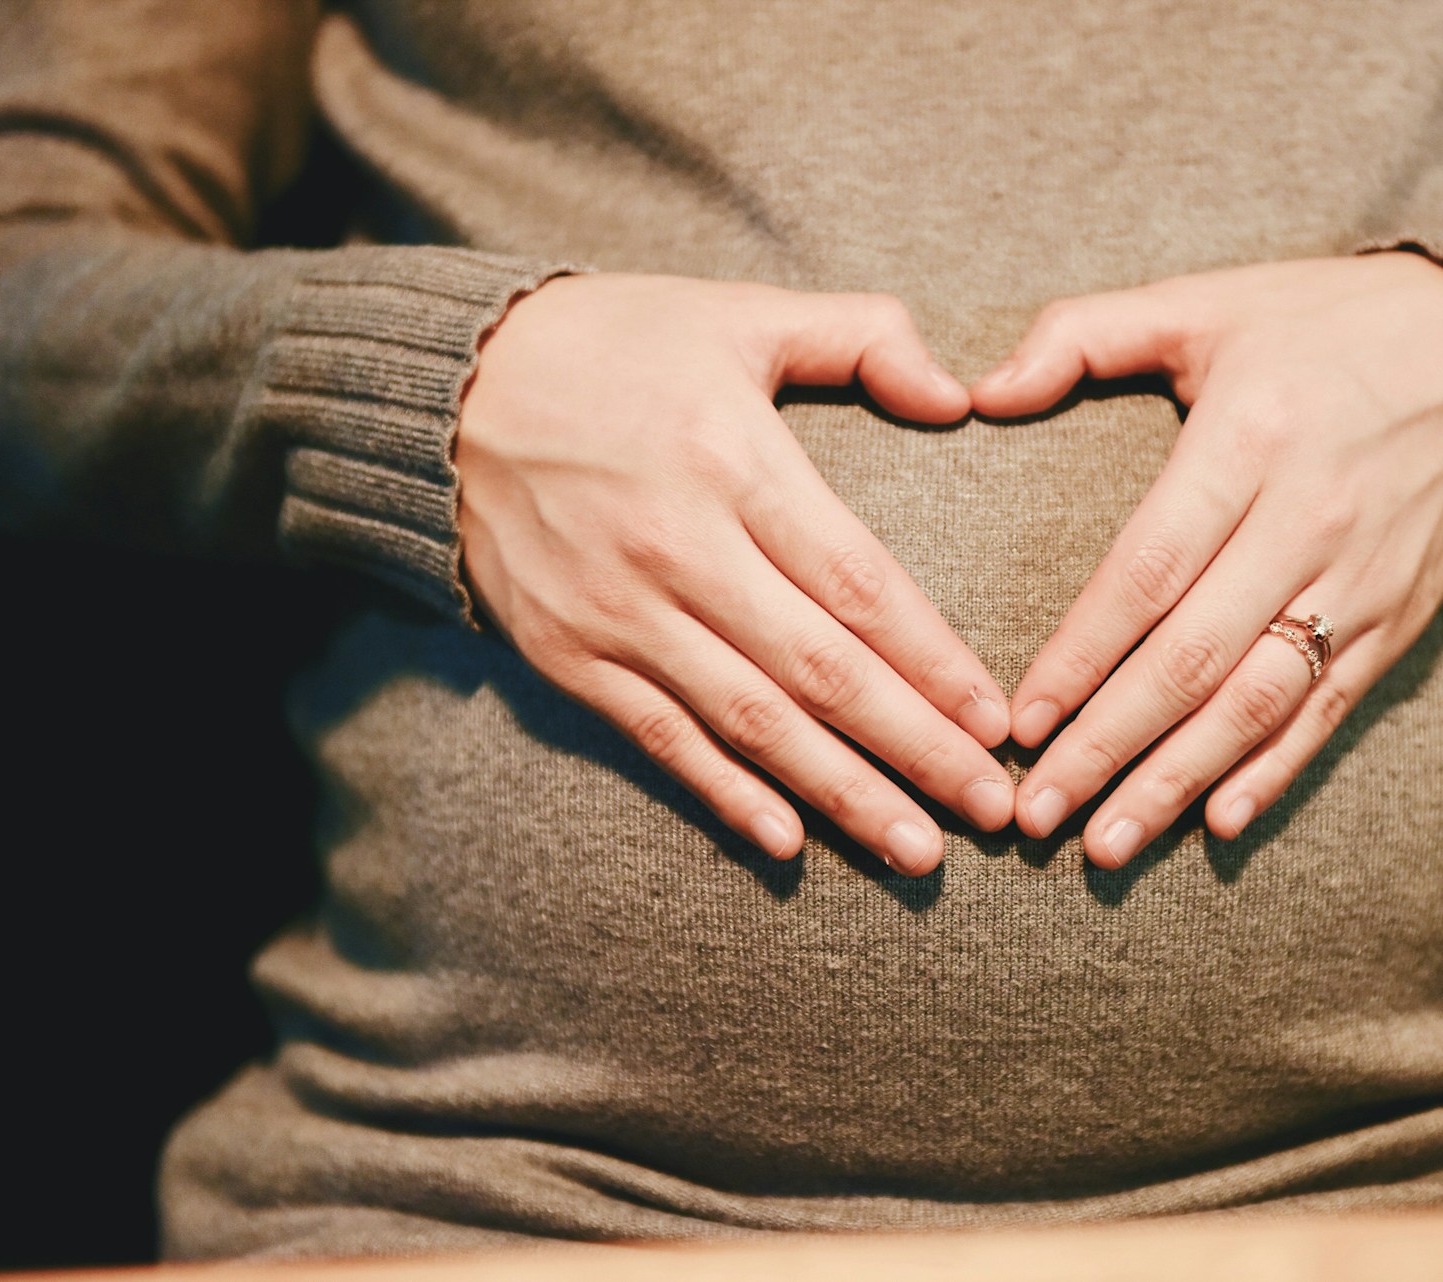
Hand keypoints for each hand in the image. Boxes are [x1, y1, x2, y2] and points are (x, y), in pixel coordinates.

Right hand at [457, 274, 1012, 874]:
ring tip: (920, 851)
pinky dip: (725, 795)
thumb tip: (959, 396)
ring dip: (842, 794)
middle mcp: (677, 547)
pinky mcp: (568, 655)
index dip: (934, 662)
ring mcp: (616, 612)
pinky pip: (660, 739)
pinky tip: (790, 844)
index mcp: (732, 460)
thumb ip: (861, 337)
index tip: (997, 722)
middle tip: (993, 812)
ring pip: (751, 723)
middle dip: (916, 749)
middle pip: (820, 672)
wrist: (444, 387)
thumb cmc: (613, 344)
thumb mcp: (739, 313)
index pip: (858, 584)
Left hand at [970, 253, 1442, 865]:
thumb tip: (979, 393)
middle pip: (1193, 658)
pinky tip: (1218, 823)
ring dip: (1178, 782)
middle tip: (1036, 814)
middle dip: (1107, 746)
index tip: (1019, 722)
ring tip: (1106, 845)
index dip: (1080, 655)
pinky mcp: (1401, 616)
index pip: (1147, 571)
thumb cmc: (1322, 324)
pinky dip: (1275, 772)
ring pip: (1258, 702)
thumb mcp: (1204, 301)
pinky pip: (1330, 709)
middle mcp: (1309, 520)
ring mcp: (1362, 579)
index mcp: (1249, 440)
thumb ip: (1082, 336)